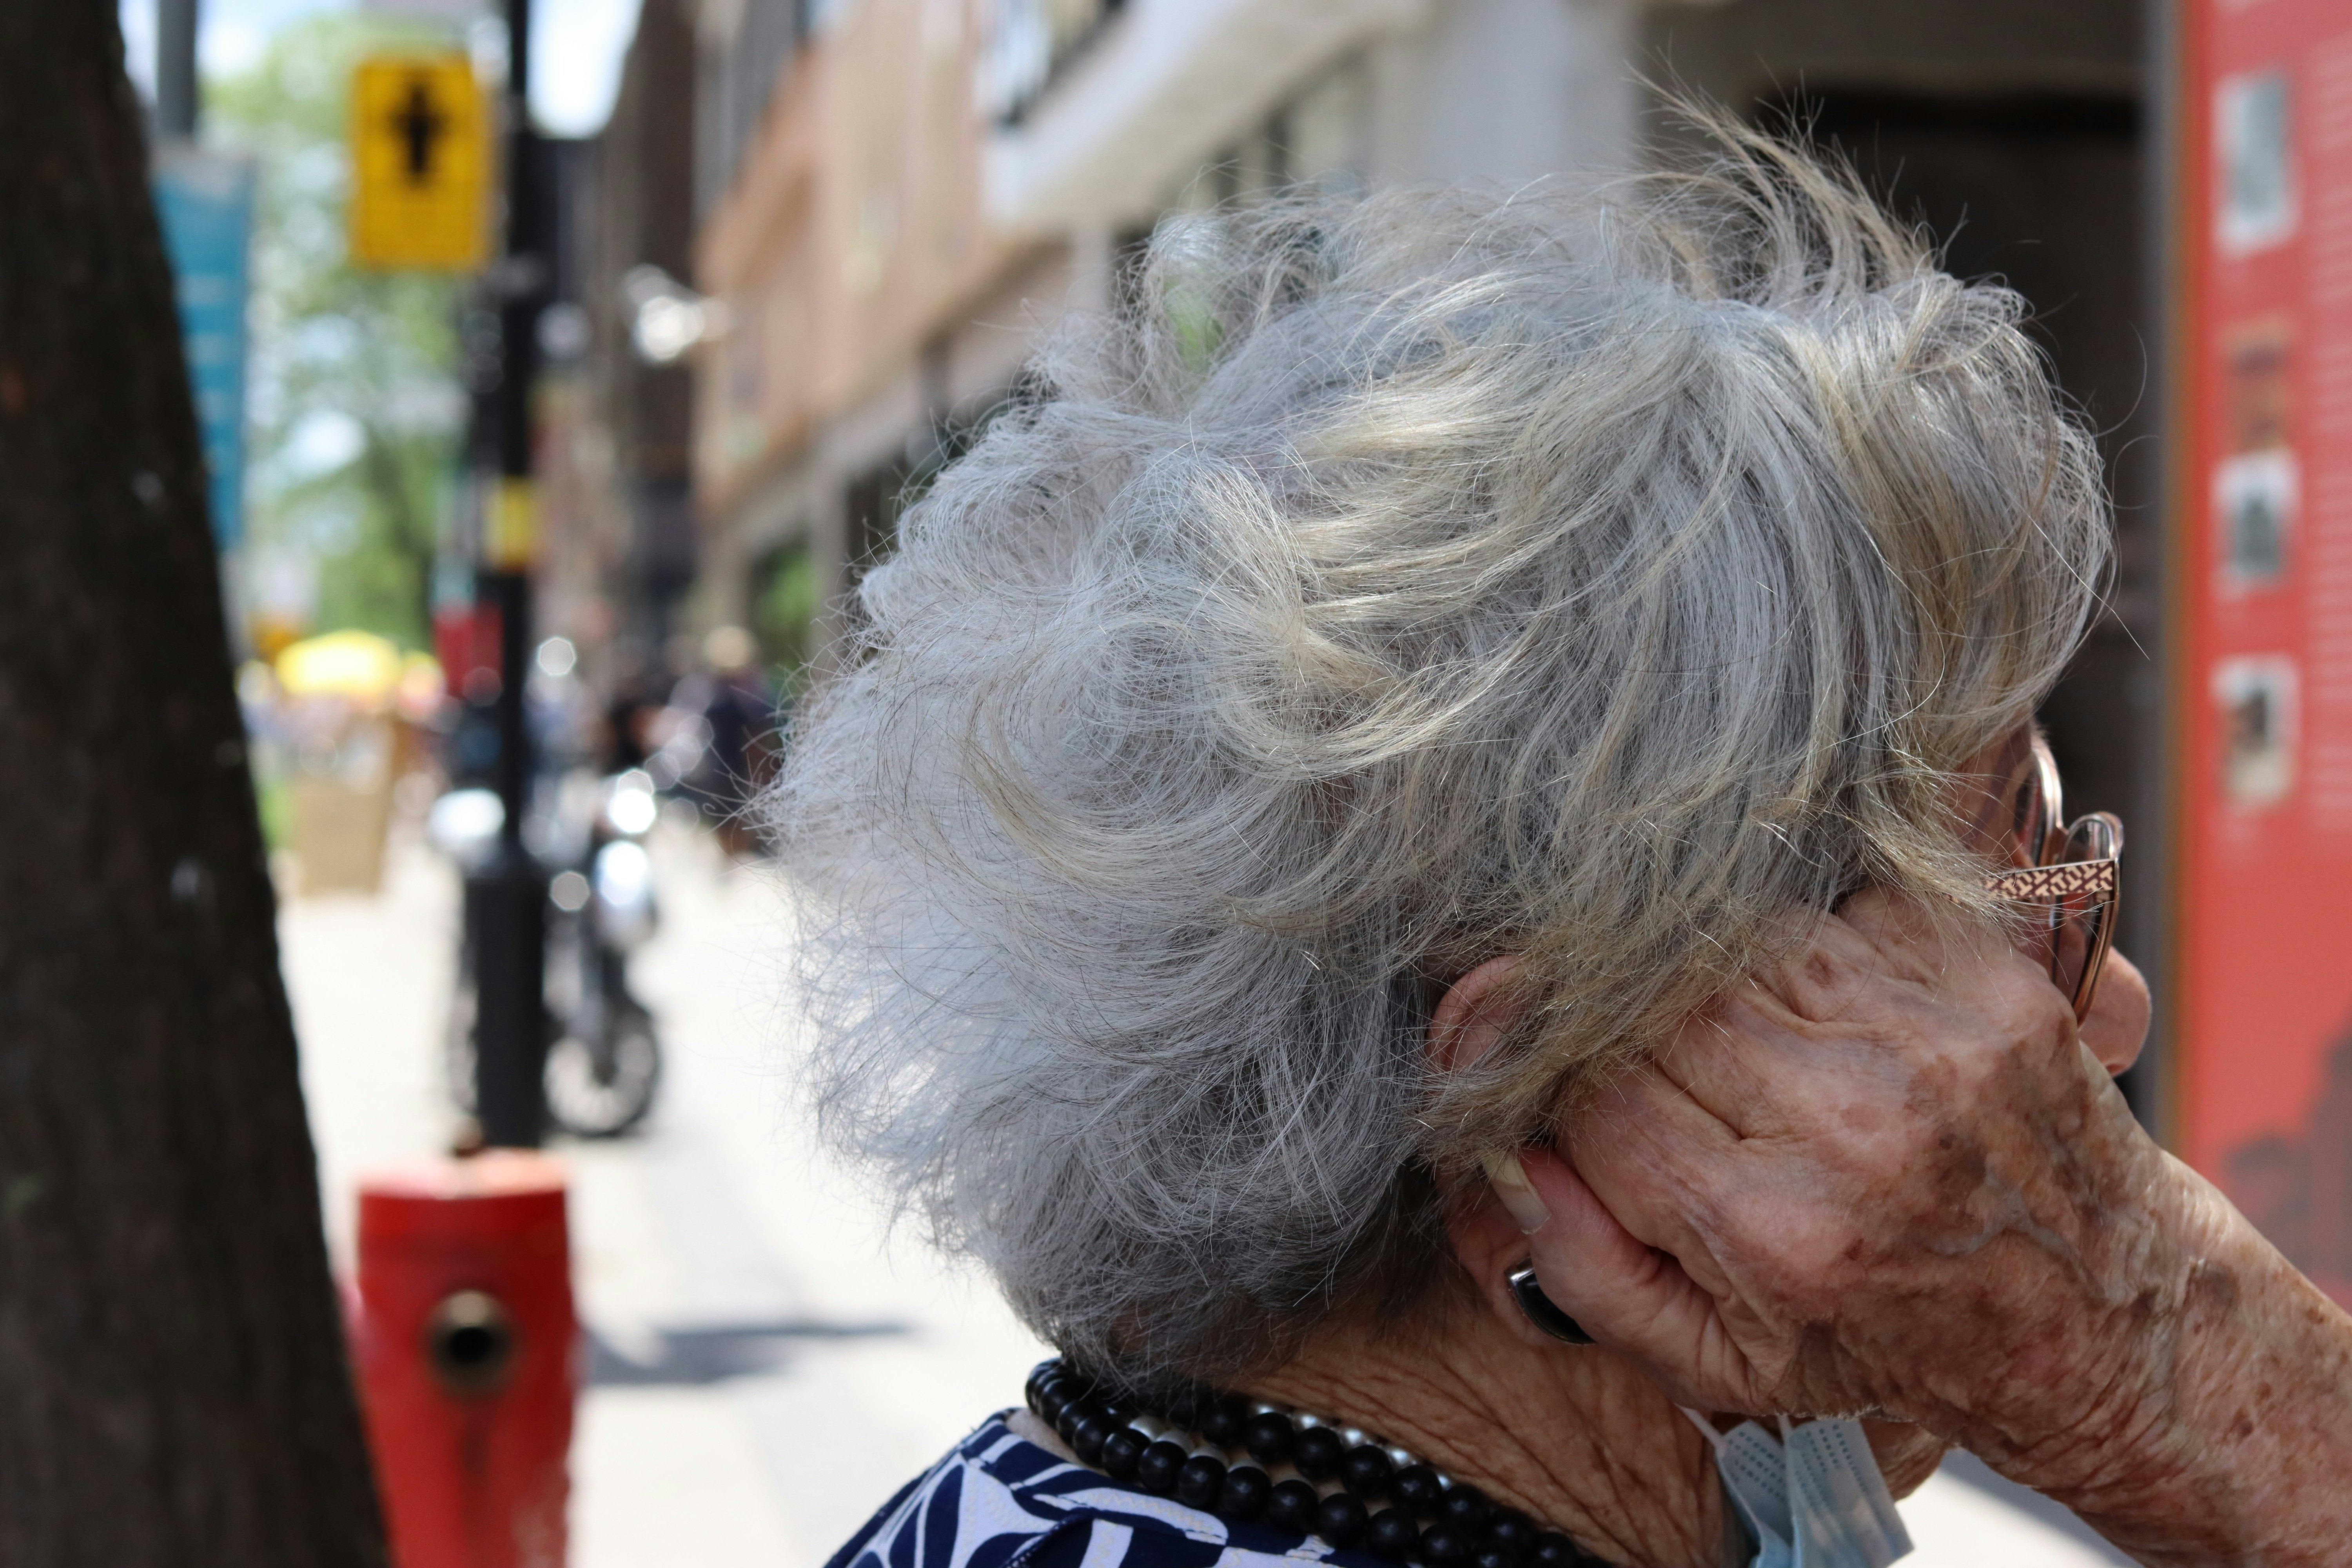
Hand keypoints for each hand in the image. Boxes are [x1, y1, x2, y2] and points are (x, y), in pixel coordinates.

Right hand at [1502, 890, 2351, 1562]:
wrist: (2095, 1324)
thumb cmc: (1889, 1342)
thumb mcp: (1717, 1365)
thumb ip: (1589, 1268)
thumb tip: (1509, 1154)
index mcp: (1772, 1230)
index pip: (1592, 1091)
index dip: (1538, 1058)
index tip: (1522, 1045)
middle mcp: (1853, 1128)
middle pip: (1660, 1003)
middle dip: (1619, 1012)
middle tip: (1626, 1037)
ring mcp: (1930, 1045)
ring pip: (1744, 939)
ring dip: (1712, 969)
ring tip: (1727, 1021)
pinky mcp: (1990, 983)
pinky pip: (1846, 903)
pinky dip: (1811, 933)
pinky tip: (1814, 990)